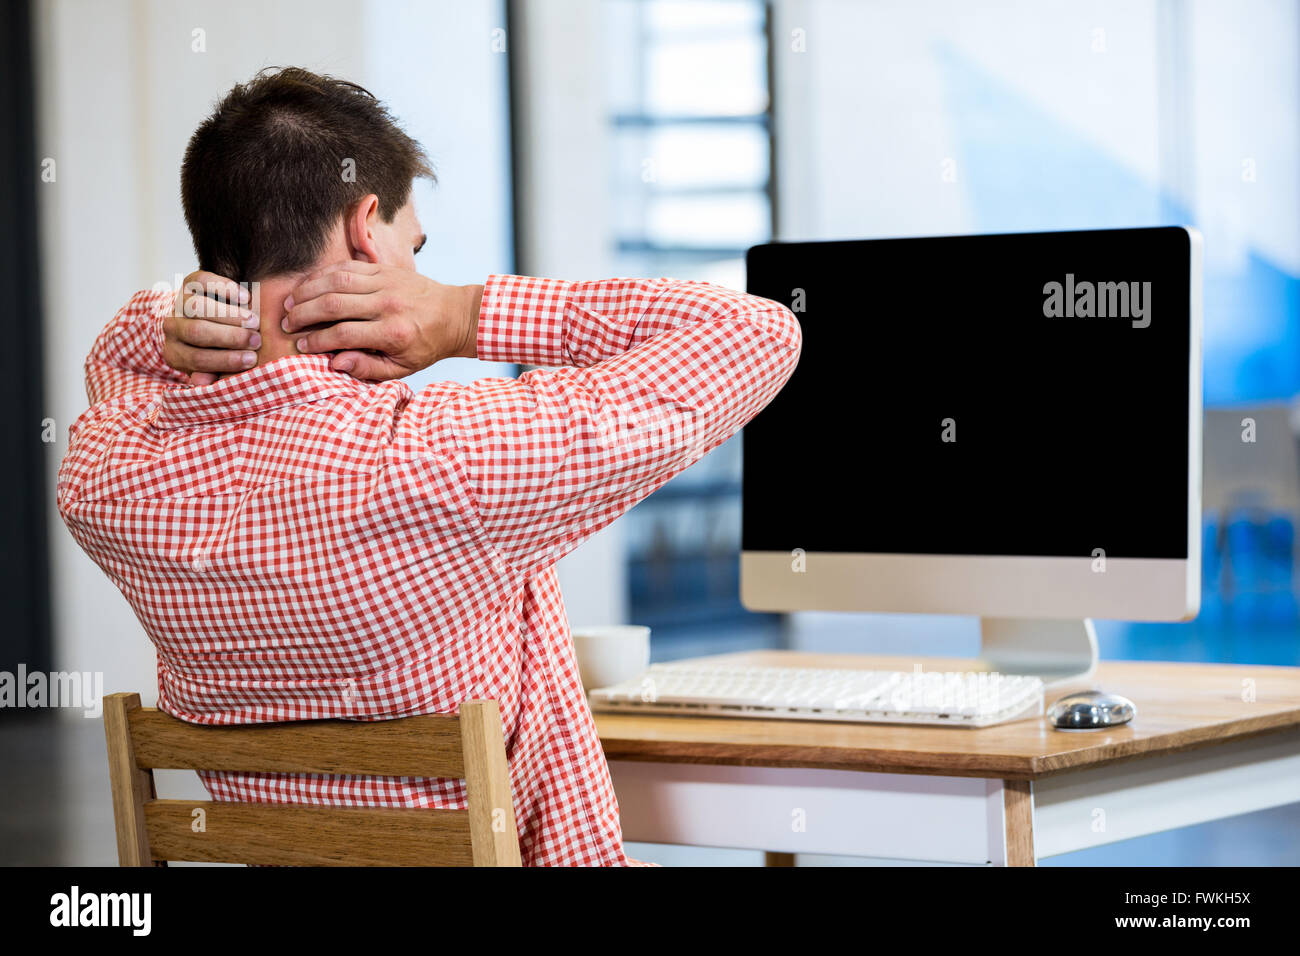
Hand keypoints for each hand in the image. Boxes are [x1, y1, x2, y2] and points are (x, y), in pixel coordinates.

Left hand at [163, 270, 259, 385]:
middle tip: (256, 340)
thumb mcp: (215, 367)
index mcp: (176, 354)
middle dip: (229, 337)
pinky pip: (204, 282)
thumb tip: (202, 382)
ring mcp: (179, 303)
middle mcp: (172, 328)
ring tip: (254, 321)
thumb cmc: (219, 350)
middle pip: (197, 332)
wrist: (210, 320)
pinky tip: (245, 298)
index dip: (225, 360)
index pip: (197, 359)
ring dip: (230, 315)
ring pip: (199, 308)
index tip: (252, 359)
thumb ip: (215, 374)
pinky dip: (225, 288)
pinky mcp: (190, 283)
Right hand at [283, 261, 480, 380]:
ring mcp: (386, 283)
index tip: (301, 345)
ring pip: (337, 281)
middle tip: (287, 323)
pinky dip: (324, 274)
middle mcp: (388, 305)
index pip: (344, 335)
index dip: (317, 341)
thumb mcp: (403, 368)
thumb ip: (369, 368)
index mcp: (393, 333)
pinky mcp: (385, 269)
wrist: (455, 315)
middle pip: (334, 304)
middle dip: (305, 314)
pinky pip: (348, 267)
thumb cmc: (426, 346)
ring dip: (308, 291)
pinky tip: (309, 285)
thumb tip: (336, 364)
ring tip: (290, 303)